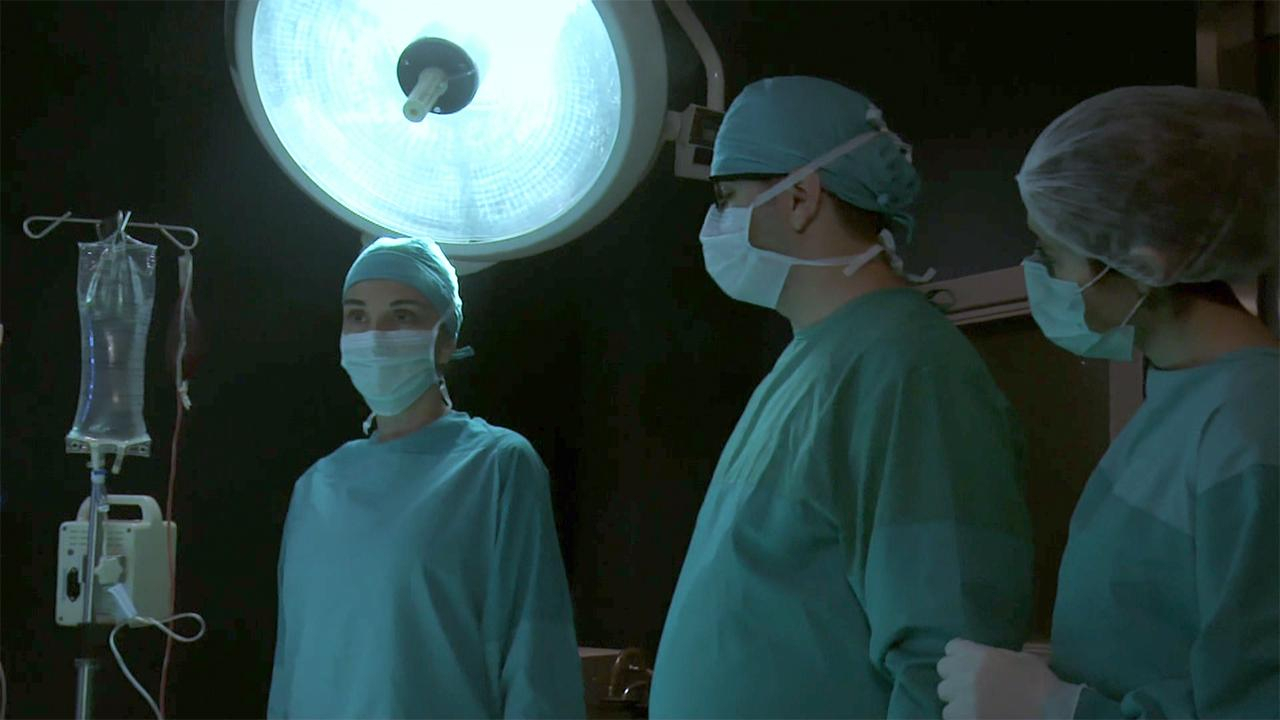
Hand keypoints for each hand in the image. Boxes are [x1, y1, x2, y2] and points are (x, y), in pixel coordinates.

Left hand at [936, 638, 1082, 718]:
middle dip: (955, 677)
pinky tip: (977, 716)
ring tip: (974, 706)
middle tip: (971, 686)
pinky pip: (950, 717)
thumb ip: (998, 657)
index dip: (960, 656)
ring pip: (946, 697)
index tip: (968, 663)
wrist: (1050, 712)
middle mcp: (963, 675)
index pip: (951, 648)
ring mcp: (961, 700)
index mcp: (976, 655)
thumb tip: (992, 661)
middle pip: (944, 671)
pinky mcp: (963, 719)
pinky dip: (962, 718)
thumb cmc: (1040, 684)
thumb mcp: (1021, 659)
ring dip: (957, 700)